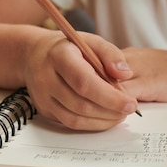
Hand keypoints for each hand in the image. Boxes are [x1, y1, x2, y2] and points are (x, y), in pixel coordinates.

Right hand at [23, 30, 138, 130]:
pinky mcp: (44, 110)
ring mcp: (43, 97)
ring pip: (75, 119)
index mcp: (59, 56)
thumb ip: (111, 54)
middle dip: (110, 111)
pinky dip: (92, 124)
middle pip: (81, 104)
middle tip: (130, 108)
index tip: (131, 103)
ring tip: (120, 114)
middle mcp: (46, 78)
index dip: (110, 97)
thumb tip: (125, 74)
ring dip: (103, 121)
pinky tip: (106, 117)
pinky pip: (70, 123)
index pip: (85, 82)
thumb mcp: (91, 41)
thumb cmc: (69, 48)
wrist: (34, 55)